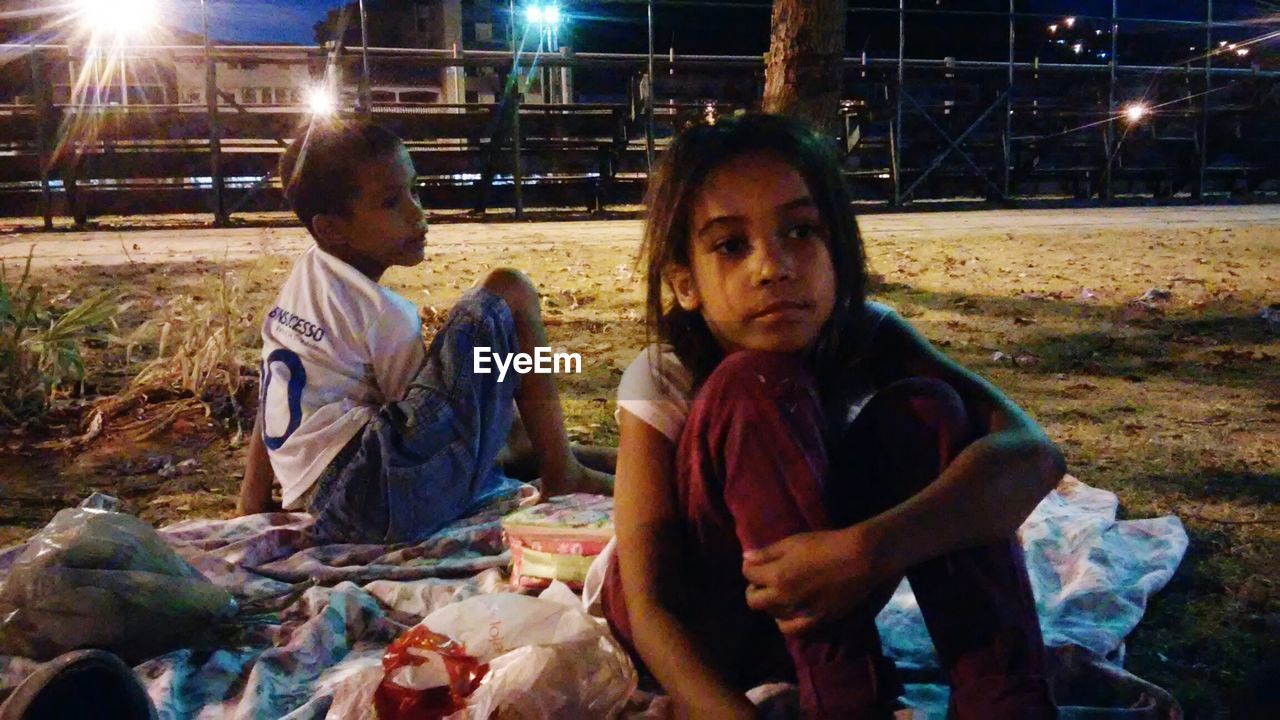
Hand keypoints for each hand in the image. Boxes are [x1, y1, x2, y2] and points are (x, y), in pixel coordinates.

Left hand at [741, 526, 883, 635]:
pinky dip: (785, 622)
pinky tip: (790, 612)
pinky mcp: (815, 622)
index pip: (748, 574)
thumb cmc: (825, 545)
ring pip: (771, 615)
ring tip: (781, 594)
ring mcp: (799, 612)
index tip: (758, 564)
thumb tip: (745, 558)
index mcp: (776, 575)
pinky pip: (790, 630)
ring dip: (771, 604)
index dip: (751, 567)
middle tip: (766, 581)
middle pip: (753, 600)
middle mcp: (783, 598)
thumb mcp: (792, 542)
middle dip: (755, 589)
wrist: (859, 560)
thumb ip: (767, 552)